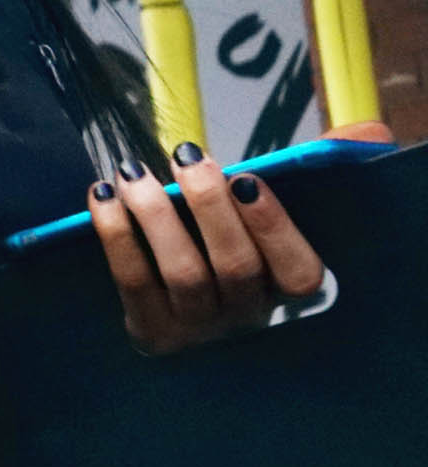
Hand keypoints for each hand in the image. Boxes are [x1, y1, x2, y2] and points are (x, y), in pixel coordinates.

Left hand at [91, 135, 368, 353]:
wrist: (180, 310)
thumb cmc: (239, 244)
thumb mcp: (281, 214)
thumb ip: (319, 175)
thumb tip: (364, 134)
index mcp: (289, 294)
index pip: (297, 272)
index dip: (273, 225)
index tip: (247, 178)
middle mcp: (249, 319)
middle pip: (235, 266)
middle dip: (209, 206)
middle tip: (186, 156)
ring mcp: (199, 331)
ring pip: (182, 273)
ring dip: (155, 216)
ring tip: (133, 171)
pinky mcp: (152, 332)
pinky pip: (132, 282)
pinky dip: (116, 237)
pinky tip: (103, 196)